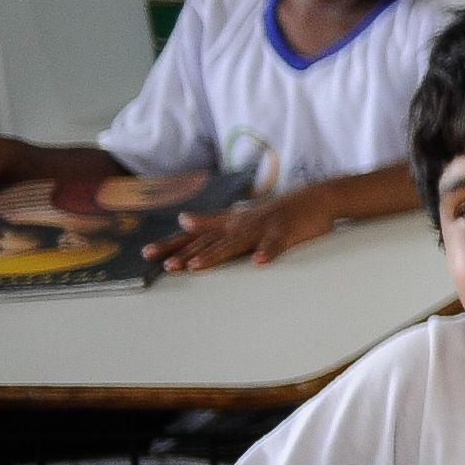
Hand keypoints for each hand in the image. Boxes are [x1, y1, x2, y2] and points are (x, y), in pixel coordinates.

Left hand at [154, 189, 336, 271]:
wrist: (317, 198)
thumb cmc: (278, 212)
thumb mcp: (241, 216)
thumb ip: (212, 221)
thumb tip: (183, 220)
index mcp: (230, 223)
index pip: (196, 236)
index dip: (172, 244)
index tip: (148, 254)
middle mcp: (241, 224)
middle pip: (210, 241)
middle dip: (187, 253)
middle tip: (167, 266)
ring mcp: (263, 227)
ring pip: (236, 242)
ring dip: (216, 254)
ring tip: (197, 266)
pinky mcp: (286, 232)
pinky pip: (275, 243)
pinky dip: (267, 251)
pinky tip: (259, 262)